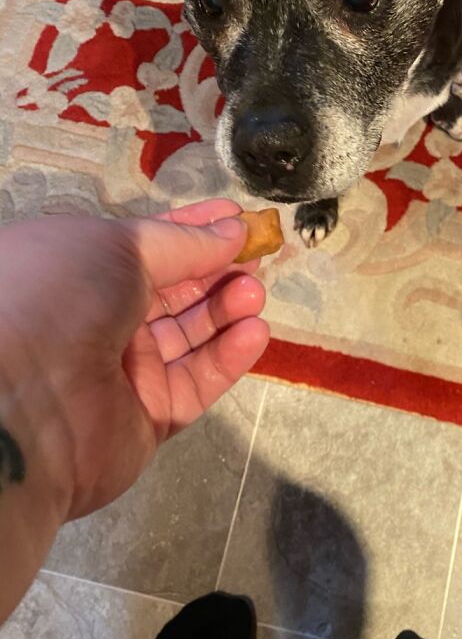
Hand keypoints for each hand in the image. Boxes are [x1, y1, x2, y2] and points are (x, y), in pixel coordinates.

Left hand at [0, 199, 268, 520]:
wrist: (24, 400)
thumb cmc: (63, 294)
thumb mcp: (120, 246)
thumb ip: (183, 242)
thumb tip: (233, 230)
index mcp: (81, 271)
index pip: (148, 248)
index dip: (194, 232)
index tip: (239, 219)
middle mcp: (99, 319)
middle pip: (174, 292)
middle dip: (219, 270)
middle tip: (260, 256)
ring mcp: (123, 371)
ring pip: (189, 336)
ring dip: (227, 310)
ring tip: (255, 292)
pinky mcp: (148, 418)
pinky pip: (195, 382)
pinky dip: (228, 357)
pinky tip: (255, 331)